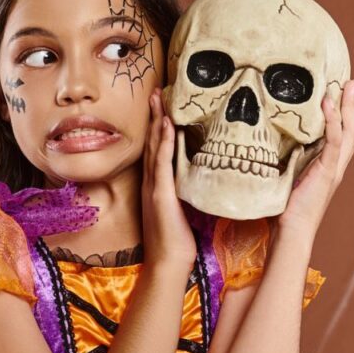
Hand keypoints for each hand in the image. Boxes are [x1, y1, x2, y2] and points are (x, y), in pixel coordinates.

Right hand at [142, 90, 196, 273]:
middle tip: (157, 90)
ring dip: (157, 120)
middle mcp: (150, 182)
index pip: (156, 148)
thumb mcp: (183, 210)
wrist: (168, 261)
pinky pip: (162, 162)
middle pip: (151, 141)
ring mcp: (153, 186)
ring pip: (154, 146)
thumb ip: (187, 192)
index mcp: (155, 185)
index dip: (158, 125)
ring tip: (159, 98)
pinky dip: (164, 142)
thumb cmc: (178, 241)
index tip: (162, 105)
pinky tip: (167, 125)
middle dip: (154, 115)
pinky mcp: (160, 194)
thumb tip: (203, 178)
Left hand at [277, 79, 353, 238]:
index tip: (344, 91)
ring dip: (350, 107)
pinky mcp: (327, 172)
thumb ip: (287, 158)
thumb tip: (269, 139)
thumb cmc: (285, 208)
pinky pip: (334, 142)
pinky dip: (333, 121)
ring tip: (348, 85)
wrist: (291, 231)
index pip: (345, 134)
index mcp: (329, 165)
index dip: (347, 112)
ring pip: (350, 132)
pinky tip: (327, 104)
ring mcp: (334, 169)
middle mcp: (337, 165)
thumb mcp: (287, 174)